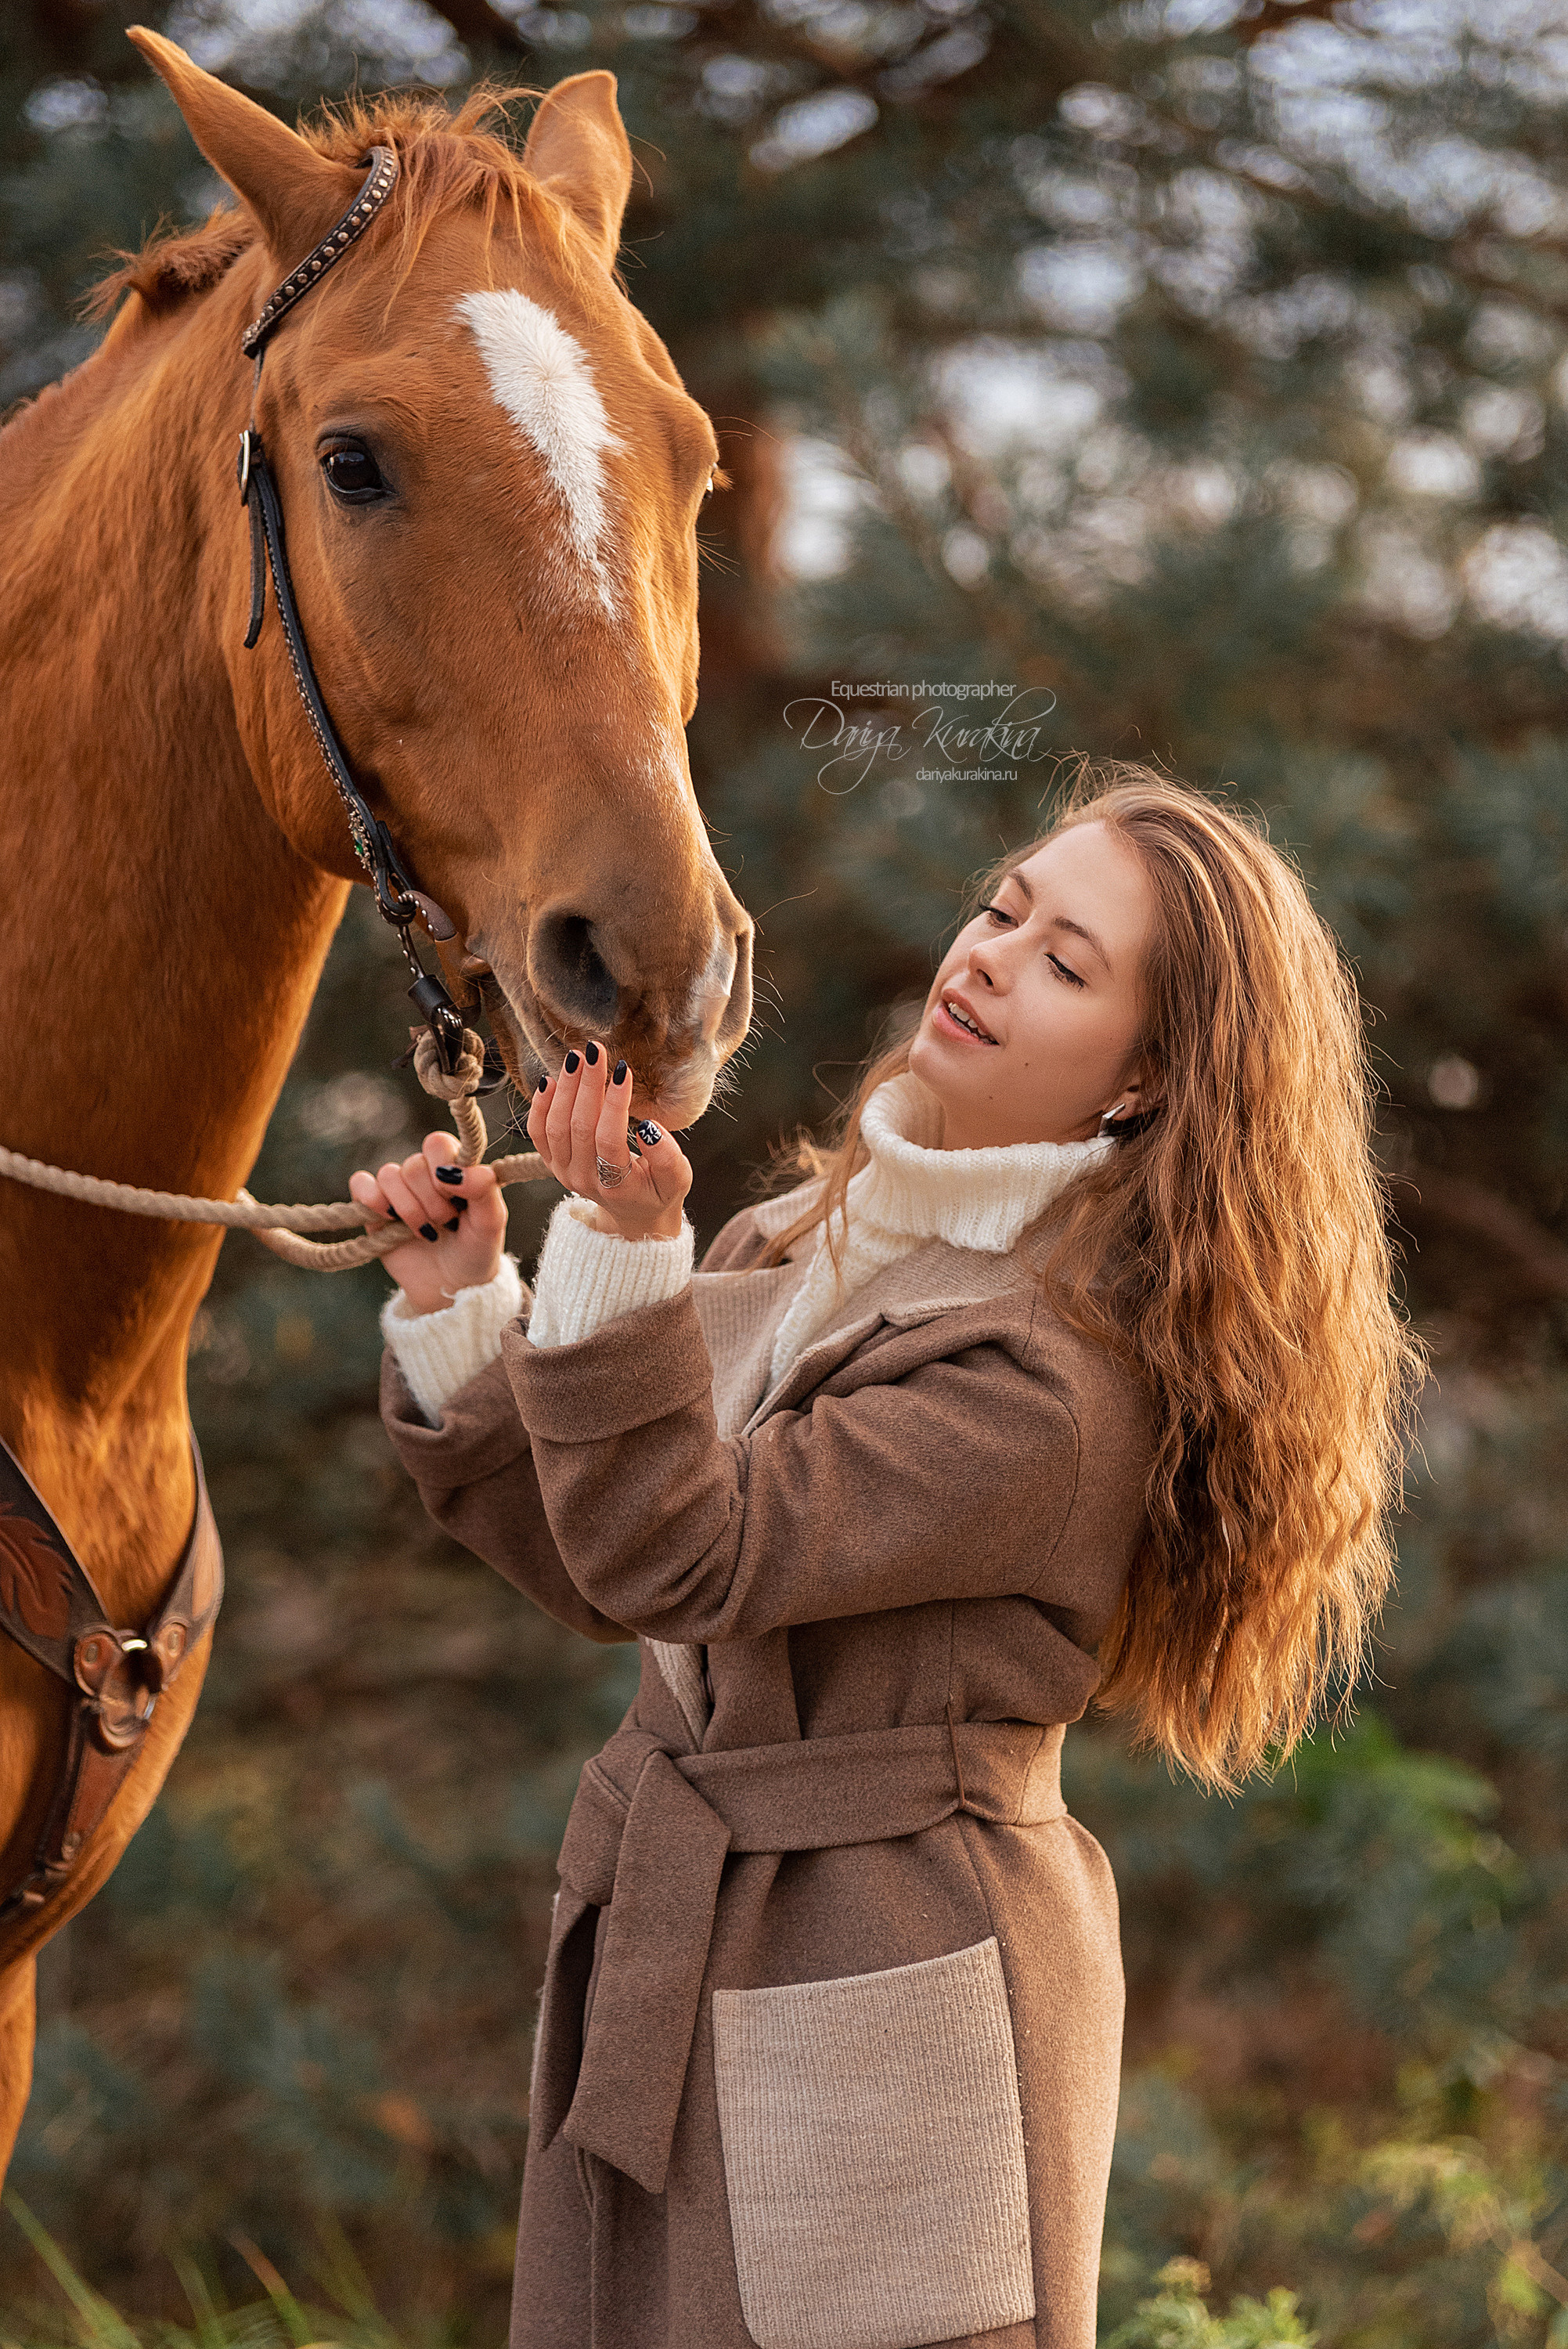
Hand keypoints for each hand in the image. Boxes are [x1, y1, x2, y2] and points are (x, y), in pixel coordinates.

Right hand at [348, 1130, 507, 1314]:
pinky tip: (389, 1217)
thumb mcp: (491, 1223)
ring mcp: (399, 1190)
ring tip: (425, 1232)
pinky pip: (360, 1183)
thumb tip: (452, 1171)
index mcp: (454, 1168)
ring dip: (408, 1207)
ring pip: (389, 1175)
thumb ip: (483, 1189)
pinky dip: (371, 1198)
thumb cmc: (476, 1251)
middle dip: (430, 1200)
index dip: (443, 1168)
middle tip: (445, 1222)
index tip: (455, 1198)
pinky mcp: (374, 1208)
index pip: (438, 1144)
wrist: (451, 1288)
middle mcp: (425, 1175)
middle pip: (414, 1164)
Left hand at [527, 1044, 690, 1240]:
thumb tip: (648, 1127)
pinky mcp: (554, 1163)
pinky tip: (550, 1080)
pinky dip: (540, 1106)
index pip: (609, 1139)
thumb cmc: (659, 1191)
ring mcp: (565, 1172)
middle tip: (596, 1051)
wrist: (634, 1214)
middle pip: (579, 1127)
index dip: (614, 1104)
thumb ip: (667, 1157)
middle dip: (587, 1085)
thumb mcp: (678, 1179)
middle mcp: (584, 1180)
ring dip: (565, 1089)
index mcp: (617, 1186)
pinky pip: (538, 1133)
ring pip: (556, 1126)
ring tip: (576, 1058)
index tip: (623, 1070)